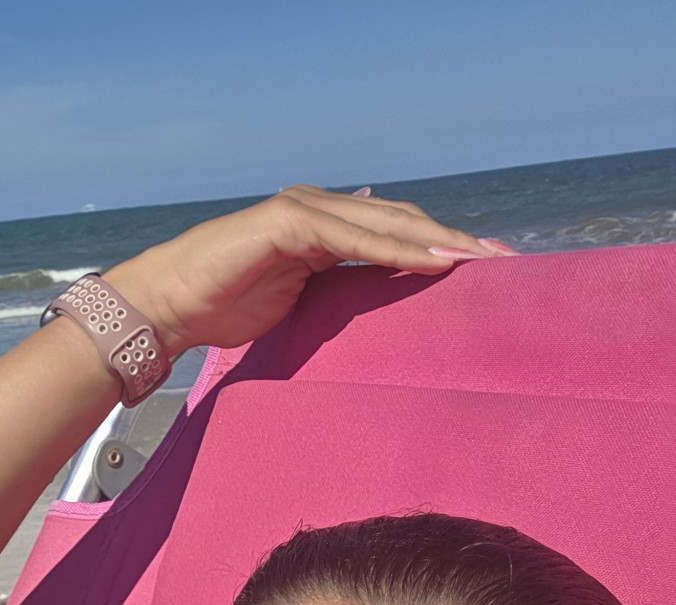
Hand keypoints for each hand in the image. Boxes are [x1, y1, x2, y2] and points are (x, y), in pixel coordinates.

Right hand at [104, 186, 509, 354]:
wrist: (169, 304)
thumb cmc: (221, 309)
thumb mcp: (294, 305)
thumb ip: (332, 297)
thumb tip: (367, 323)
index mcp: (324, 228)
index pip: (395, 233)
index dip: (440, 248)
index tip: (485, 271)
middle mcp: (320, 209)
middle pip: (403, 221)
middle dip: (455, 241)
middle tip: (506, 262)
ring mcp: (305, 209)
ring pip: (387, 222)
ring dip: (437, 241)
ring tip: (480, 261)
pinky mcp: (289, 221)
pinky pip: (354, 236)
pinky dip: (395, 249)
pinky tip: (431, 262)